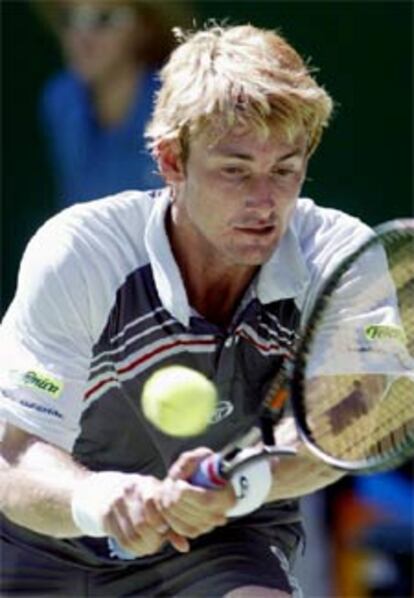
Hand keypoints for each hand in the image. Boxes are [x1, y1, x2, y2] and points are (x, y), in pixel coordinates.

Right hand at [72, 471, 188, 555]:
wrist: (107, 490)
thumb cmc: (142, 500)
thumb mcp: (158, 504)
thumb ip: (172, 524)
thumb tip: (184, 547)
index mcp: (147, 483)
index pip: (155, 505)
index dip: (161, 522)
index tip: (163, 529)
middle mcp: (130, 489)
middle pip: (142, 524)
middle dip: (152, 538)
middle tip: (156, 541)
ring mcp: (115, 501)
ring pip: (131, 535)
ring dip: (142, 545)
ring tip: (147, 544)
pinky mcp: (104, 514)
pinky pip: (120, 539)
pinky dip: (131, 548)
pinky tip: (136, 545)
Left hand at [156, 448, 235, 539]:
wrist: (197, 482)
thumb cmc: (199, 469)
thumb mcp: (197, 457)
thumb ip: (192, 459)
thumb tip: (188, 466)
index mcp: (227, 496)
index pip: (205, 501)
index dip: (188, 493)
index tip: (178, 482)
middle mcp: (220, 515)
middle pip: (192, 512)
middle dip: (174, 497)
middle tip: (170, 484)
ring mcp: (208, 525)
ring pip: (183, 522)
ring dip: (169, 506)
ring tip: (168, 492)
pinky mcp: (196, 531)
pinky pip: (179, 528)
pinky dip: (169, 516)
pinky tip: (169, 503)